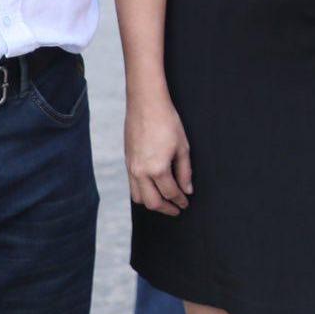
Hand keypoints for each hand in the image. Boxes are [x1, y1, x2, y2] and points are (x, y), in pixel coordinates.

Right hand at [125, 89, 191, 215]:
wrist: (146, 104)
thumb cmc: (167, 122)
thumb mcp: (182, 147)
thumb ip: (185, 171)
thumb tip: (187, 190)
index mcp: (157, 169)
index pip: (170, 193)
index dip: (180, 200)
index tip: (186, 203)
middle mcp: (141, 172)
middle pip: (152, 202)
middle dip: (166, 208)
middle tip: (177, 209)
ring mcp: (131, 168)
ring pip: (138, 197)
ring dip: (152, 203)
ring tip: (164, 201)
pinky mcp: (127, 162)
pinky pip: (132, 185)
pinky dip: (142, 192)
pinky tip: (153, 188)